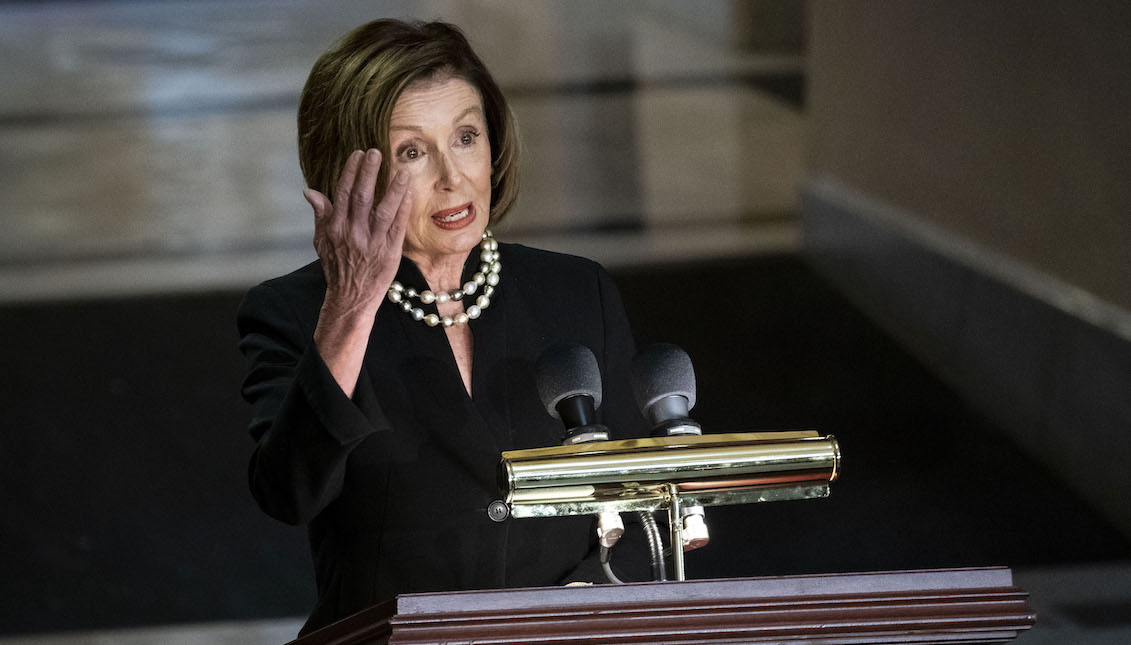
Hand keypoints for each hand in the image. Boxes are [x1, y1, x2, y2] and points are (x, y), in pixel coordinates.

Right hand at [305, 148, 413, 318]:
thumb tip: (309, 190)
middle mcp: (353, 234)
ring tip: (401, 170)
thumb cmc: (336, 267)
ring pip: (383, 211)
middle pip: (361, 197)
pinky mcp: (389, 253)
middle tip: (376, 152)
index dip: (351, 172)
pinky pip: (397, 227)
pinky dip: (403, 209)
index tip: (358, 154)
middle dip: (369, 173)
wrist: (350, 299)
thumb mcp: (321, 241)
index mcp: (335, 228)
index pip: (342, 194)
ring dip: (392, 189)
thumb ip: (320, 214)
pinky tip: (409, 193)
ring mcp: (372, 244)